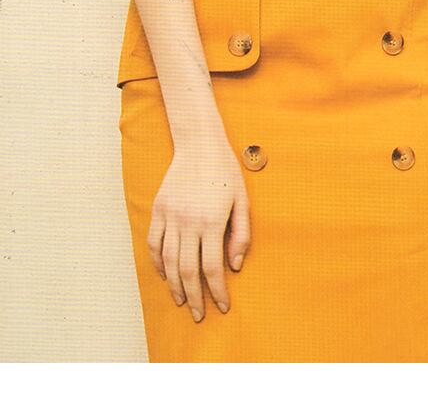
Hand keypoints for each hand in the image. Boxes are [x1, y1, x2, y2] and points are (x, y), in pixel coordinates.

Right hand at [147, 138, 250, 321]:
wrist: (199, 142)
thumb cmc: (226, 170)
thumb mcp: (242, 200)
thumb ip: (241, 234)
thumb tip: (234, 266)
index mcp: (211, 221)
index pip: (212, 268)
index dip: (217, 291)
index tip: (222, 305)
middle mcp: (188, 221)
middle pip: (188, 271)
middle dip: (194, 297)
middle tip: (200, 315)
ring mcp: (170, 216)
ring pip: (169, 261)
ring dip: (174, 285)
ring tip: (182, 301)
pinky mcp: (158, 209)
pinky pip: (154, 243)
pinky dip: (158, 263)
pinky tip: (165, 275)